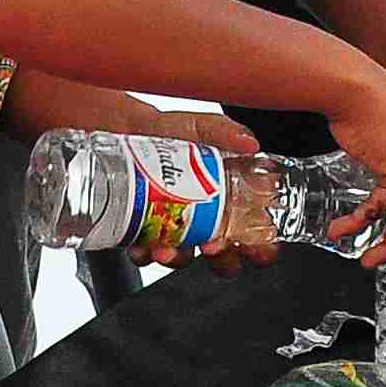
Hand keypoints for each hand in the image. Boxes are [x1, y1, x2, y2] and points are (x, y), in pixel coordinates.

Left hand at [111, 106, 271, 270]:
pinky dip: (146, 253)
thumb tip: (249, 144)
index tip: (256, 246)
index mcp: (229, 200)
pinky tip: (145, 244)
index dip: (261, 246)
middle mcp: (204, 220)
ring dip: (180, 257)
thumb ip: (225, 131)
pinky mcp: (144, 233)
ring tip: (170, 246)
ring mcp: (174, 229)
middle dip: (223, 260)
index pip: (256, 233)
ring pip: (185, 258)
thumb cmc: (168, 132)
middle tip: (215, 246)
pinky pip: (147, 254)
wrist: (123, 129)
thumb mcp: (200, 126)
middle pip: (225, 256)